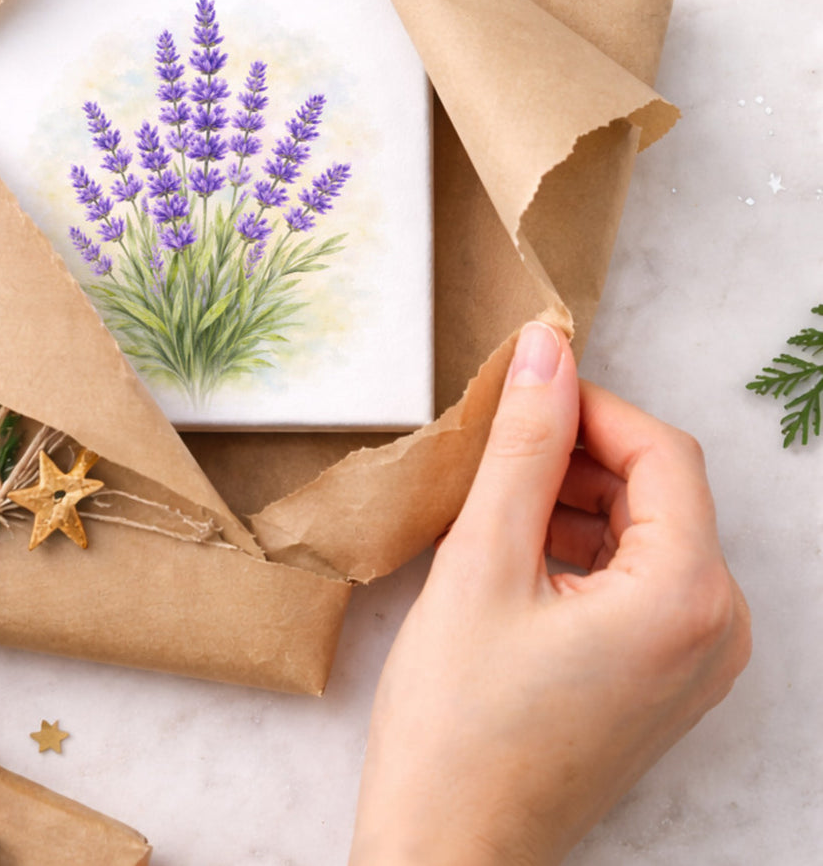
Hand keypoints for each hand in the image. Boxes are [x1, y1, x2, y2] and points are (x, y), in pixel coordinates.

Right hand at [350, 321, 751, 865]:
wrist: (449, 850)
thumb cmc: (458, 723)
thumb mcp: (482, 562)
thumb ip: (522, 446)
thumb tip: (546, 350)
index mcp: (687, 597)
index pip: (661, 451)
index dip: (588, 406)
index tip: (518, 391)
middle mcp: (717, 630)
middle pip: (658, 490)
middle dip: (575, 456)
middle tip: (489, 455)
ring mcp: (696, 662)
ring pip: (643, 533)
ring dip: (571, 501)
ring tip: (489, 509)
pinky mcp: (664, 680)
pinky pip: (637, 581)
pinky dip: (578, 550)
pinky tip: (510, 558)